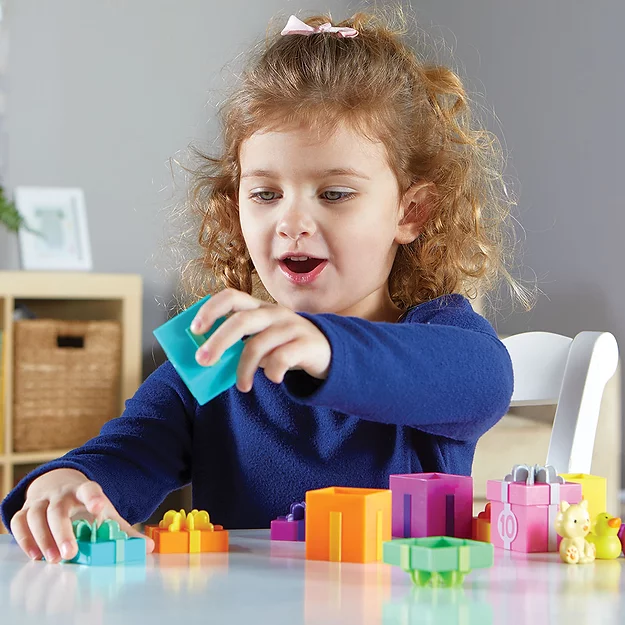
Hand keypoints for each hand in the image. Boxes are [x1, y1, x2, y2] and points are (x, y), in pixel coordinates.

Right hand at [10, 468, 153, 562]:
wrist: (57, 486)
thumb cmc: (85, 505)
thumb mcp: (105, 512)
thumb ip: (123, 530)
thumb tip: (147, 547)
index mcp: (83, 490)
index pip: (89, 489)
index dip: (93, 497)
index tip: (98, 507)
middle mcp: (61, 494)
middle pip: (58, 509)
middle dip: (63, 531)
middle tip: (70, 554)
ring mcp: (41, 501)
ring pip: (36, 516)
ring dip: (43, 538)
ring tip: (53, 559)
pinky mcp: (26, 510)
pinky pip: (20, 522)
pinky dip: (25, 539)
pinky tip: (35, 555)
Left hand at [191, 288, 331, 391]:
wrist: (328, 350)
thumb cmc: (286, 345)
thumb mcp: (263, 339)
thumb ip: (241, 343)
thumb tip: (207, 359)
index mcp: (259, 308)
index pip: (231, 297)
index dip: (210, 310)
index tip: (195, 329)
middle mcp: (274, 313)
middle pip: (241, 321)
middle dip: (217, 342)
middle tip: (203, 361)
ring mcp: (291, 327)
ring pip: (259, 345)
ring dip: (244, 369)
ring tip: (243, 386)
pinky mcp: (306, 344)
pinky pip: (282, 359)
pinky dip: (273, 372)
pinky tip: (274, 378)